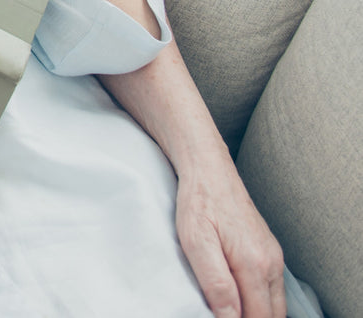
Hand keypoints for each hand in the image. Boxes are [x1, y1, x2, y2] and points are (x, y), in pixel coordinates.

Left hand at [175, 166, 284, 317]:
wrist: (208, 168)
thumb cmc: (198, 201)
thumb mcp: (196, 241)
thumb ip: (216, 283)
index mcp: (255, 264)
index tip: (219, 317)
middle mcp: (271, 263)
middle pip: (272, 315)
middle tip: (222, 314)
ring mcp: (274, 256)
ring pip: (275, 304)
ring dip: (257, 313)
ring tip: (229, 308)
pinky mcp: (269, 251)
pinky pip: (272, 288)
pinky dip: (260, 300)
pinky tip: (239, 296)